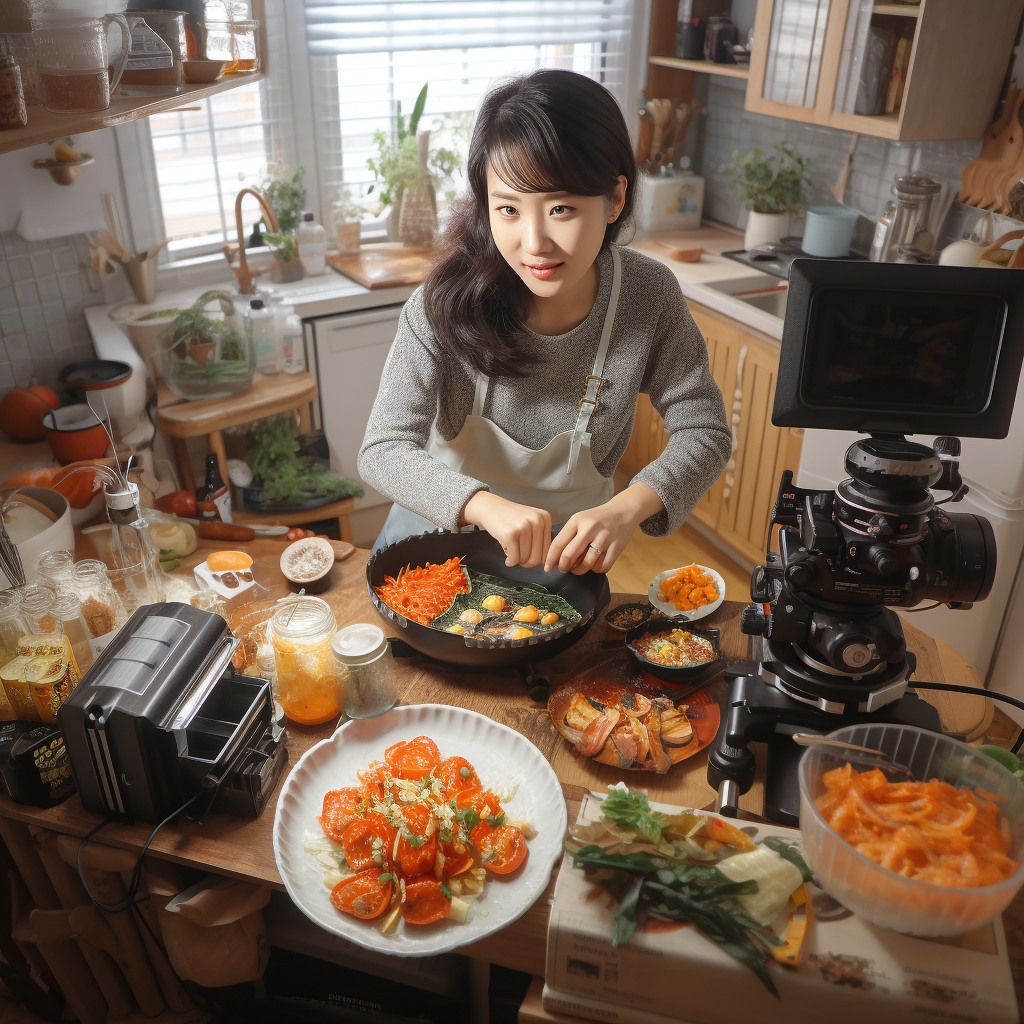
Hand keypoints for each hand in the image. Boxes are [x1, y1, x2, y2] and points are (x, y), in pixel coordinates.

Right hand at [461, 491, 552, 567]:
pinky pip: (514, 558)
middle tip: (519, 555)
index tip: (529, 555)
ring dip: (517, 559)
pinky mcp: (510, 534)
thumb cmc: (511, 519)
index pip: (548, 551)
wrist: (490, 507)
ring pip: (526, 559)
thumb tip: (546, 564)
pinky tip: (507, 555)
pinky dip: (510, 561)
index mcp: (545, 519)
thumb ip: (540, 540)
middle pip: (538, 558)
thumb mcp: (531, 523)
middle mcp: (537, 521)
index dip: (537, 558)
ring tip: (512, 549)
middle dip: (527, 561)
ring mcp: (523, 527)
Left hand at [544, 482, 663, 573]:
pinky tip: (595, 564)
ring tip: (580, 566)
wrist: (623, 511)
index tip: (547, 567)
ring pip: (587, 564)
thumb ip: (567, 536)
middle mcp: (590, 528)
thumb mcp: (580, 520)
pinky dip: (596, 569)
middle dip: (564, 566)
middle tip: (564, 568)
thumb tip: (554, 559)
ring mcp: (605, 537)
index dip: (550, 558)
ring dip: (580, 570)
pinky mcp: (617, 546)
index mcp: (577, 520)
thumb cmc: (597, 519)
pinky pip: (603, 567)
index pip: (559, 543)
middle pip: (570, 555)